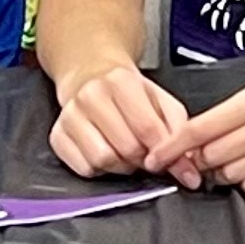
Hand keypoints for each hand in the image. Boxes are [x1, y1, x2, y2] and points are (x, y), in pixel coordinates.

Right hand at [51, 62, 190, 179]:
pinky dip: (99, 168)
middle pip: (127, 147)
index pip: (148, 129)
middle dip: (143, 158)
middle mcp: (91, 95)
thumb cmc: (128, 93)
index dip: (164, 153)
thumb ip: (178, 130)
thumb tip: (187, 168)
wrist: (90, 75)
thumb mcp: (160, 100)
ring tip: (125, 153)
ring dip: (121, 165)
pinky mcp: (57, 135)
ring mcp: (70, 115)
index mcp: (121, 82)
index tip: (173, 164)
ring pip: (103, 159)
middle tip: (146, 154)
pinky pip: (83, 168)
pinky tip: (105, 152)